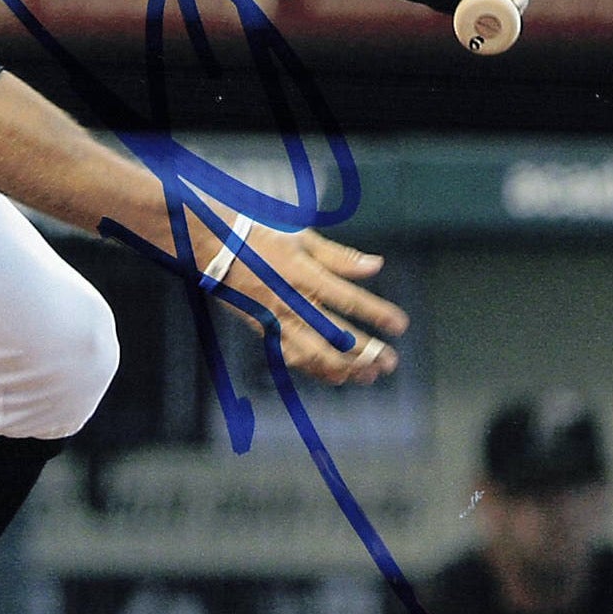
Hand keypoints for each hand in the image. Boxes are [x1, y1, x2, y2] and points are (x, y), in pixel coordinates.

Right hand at [216, 223, 407, 385]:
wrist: (213, 247)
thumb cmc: (261, 237)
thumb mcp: (302, 239)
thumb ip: (339, 256)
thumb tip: (376, 265)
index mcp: (304, 273)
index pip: (348, 298)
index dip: (376, 314)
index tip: (399, 325)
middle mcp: (291, 300)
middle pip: (335, 334)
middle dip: (366, 351)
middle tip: (390, 362)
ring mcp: (276, 318)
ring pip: (314, 352)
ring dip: (344, 367)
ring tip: (367, 375)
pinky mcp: (263, 328)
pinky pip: (291, 356)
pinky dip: (314, 369)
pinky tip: (334, 376)